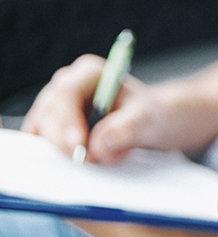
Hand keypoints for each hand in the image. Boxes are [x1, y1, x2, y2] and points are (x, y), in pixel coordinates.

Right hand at [21, 54, 161, 163]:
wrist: (156, 124)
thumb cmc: (152, 115)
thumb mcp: (148, 120)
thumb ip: (126, 129)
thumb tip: (98, 145)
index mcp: (89, 74)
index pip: (65, 95)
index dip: (67, 122)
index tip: (79, 146)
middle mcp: (67, 86)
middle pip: (47, 115)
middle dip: (65, 142)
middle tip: (86, 161)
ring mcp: (57, 108)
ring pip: (41, 132)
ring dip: (62, 151)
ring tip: (95, 160)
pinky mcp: (54, 128)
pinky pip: (43, 143)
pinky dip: (58, 156)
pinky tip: (81, 162)